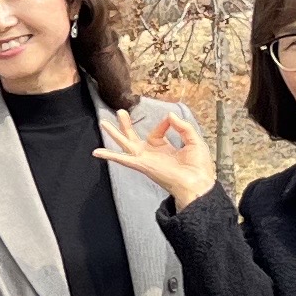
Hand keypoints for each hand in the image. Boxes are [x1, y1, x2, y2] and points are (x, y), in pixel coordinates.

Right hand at [95, 101, 216, 209]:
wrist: (197, 183)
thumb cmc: (198, 168)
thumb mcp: (194, 141)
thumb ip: (183, 127)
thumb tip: (169, 115)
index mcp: (165, 150)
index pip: (158, 132)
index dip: (164, 124)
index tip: (171, 120)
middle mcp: (153, 155)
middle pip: (135, 137)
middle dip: (126, 125)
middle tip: (121, 112)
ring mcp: (146, 159)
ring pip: (125, 144)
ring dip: (115, 133)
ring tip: (104, 123)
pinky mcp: (142, 164)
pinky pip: (123, 159)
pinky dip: (110, 156)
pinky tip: (97, 152)